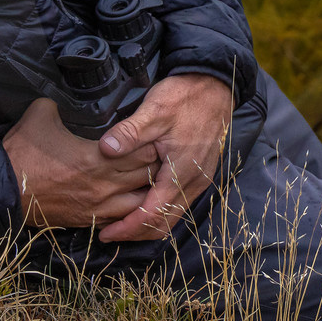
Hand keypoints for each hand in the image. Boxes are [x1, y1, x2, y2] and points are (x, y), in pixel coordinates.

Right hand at [2, 96, 160, 227]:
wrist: (2, 189)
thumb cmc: (22, 151)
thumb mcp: (42, 113)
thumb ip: (63, 102)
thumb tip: (69, 95)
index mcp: (96, 158)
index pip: (142, 151)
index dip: (154, 142)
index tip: (160, 133)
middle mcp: (103, 185)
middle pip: (147, 177)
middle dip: (158, 166)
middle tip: (166, 154)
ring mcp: (97, 207)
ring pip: (140, 203)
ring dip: (149, 191)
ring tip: (155, 179)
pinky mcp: (88, 220)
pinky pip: (121, 220)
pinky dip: (133, 211)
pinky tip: (138, 201)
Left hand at [96, 73, 233, 242]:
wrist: (215, 87)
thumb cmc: (185, 97)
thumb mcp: (154, 110)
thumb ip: (130, 132)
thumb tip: (106, 149)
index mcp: (181, 172)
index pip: (152, 214)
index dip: (127, 228)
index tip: (105, 234)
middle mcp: (194, 182)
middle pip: (164, 223)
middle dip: (135, 233)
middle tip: (108, 234)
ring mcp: (200, 179)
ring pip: (173, 216)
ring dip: (148, 224)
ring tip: (122, 223)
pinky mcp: (200, 173)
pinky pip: (179, 204)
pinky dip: (160, 212)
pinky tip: (143, 203)